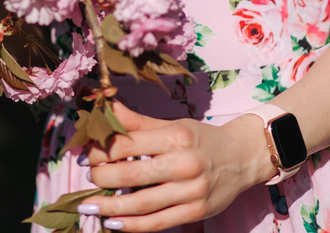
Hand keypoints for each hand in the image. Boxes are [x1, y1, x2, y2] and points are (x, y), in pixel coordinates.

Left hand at [78, 101, 272, 230]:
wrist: (242, 157)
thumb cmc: (201, 138)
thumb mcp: (173, 124)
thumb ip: (138, 122)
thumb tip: (107, 108)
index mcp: (176, 136)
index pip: (129, 144)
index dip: (102, 149)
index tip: (86, 154)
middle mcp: (184, 163)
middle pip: (132, 175)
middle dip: (102, 177)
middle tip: (87, 176)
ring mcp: (191, 191)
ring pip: (141, 203)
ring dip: (110, 207)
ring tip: (89, 205)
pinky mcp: (195, 212)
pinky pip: (157, 223)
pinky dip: (132, 226)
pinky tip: (113, 224)